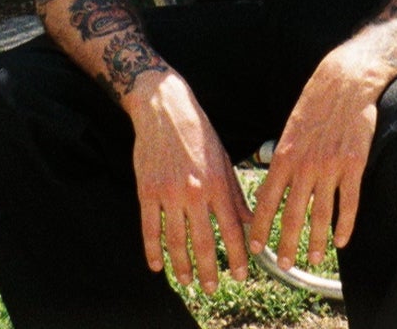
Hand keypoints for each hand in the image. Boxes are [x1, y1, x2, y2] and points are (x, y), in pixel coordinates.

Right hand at [126, 71, 251, 293]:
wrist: (165, 109)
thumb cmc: (198, 133)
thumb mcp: (223, 160)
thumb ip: (235, 194)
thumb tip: (249, 222)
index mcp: (218, 183)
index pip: (232, 228)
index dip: (238, 255)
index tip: (242, 274)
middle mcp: (195, 191)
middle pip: (204, 241)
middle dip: (210, 270)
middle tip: (211, 288)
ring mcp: (169, 193)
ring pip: (176, 241)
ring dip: (182, 265)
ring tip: (187, 281)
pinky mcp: (147, 191)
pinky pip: (149, 229)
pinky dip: (153, 250)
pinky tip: (157, 265)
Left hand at [247, 46, 380, 267]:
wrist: (346, 81)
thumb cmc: (315, 103)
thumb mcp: (289, 128)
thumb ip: (282, 158)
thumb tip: (272, 186)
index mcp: (285, 155)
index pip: (267, 200)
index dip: (260, 227)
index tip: (255, 248)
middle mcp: (306, 165)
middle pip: (293, 215)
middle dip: (286, 245)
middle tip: (284, 265)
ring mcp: (331, 167)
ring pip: (321, 215)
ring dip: (315, 241)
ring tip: (311, 258)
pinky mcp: (354, 165)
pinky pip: (349, 204)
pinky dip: (345, 226)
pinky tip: (341, 240)